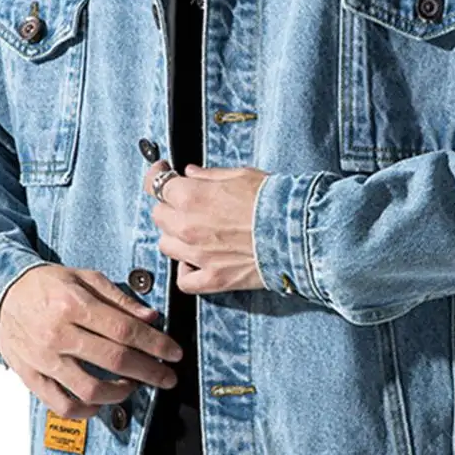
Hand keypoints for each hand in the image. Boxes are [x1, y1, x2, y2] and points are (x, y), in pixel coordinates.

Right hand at [0, 265, 183, 418]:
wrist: (2, 293)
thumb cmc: (47, 284)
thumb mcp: (85, 278)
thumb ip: (120, 299)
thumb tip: (151, 318)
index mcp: (75, 305)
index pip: (126, 330)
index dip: (156, 344)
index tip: (174, 353)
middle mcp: (58, 334)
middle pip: (115, 360)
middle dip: (150, 371)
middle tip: (167, 377)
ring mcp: (43, 358)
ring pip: (90, 388)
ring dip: (121, 393)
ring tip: (134, 386)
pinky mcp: (31, 376)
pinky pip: (61, 404)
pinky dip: (85, 410)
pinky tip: (101, 403)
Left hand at [143, 161, 269, 293]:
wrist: (298, 231)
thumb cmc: (273, 200)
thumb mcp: (240, 175)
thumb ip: (208, 175)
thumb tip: (190, 173)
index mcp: (191, 196)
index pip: (156, 185)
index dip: (157, 176)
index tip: (163, 173)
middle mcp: (187, 226)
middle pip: (158, 216)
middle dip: (169, 206)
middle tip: (185, 203)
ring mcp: (198, 255)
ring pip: (166, 246)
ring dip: (175, 237)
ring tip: (193, 232)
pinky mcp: (213, 278)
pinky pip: (184, 280)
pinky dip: (186, 272)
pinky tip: (195, 262)